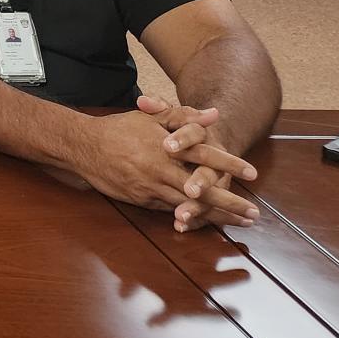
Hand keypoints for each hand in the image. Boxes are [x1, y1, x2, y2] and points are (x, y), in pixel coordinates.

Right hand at [68, 109, 258, 231]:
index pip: (205, 156)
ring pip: (189, 206)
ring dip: (216, 215)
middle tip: (254, 214)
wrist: (83, 147)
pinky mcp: (141, 200)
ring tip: (239, 222)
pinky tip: (206, 222)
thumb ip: (183, 115)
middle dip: (231, 204)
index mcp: (167, 147)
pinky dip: (190, 217)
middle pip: (203, 190)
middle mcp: (161, 170)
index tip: (253, 174)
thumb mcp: (150, 117)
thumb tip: (213, 114)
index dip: (230, 165)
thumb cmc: (119, 129)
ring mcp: (151, 188)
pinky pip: (170, 210)